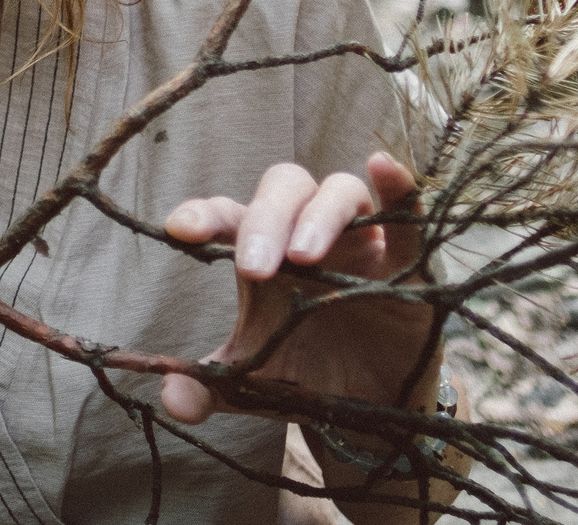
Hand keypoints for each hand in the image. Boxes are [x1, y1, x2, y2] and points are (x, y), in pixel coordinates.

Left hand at [158, 153, 435, 426]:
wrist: (368, 410)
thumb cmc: (303, 377)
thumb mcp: (251, 385)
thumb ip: (207, 388)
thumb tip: (170, 396)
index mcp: (261, 252)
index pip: (228, 215)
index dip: (204, 214)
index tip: (180, 230)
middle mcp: (306, 233)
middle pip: (283, 189)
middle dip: (265, 220)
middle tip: (253, 267)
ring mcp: (359, 241)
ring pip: (339, 192)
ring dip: (318, 216)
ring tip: (303, 257)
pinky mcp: (407, 260)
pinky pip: (406, 212)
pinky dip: (397, 187)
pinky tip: (381, 167)